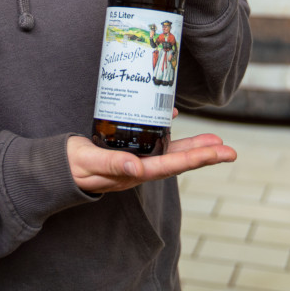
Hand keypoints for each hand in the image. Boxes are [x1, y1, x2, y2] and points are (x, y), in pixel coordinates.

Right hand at [66, 133, 236, 193]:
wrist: (58, 169)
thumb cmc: (72, 166)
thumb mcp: (88, 162)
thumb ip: (110, 163)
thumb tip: (136, 167)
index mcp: (133, 173)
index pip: (170, 166)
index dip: (195, 158)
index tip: (217, 153)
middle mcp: (140, 169)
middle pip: (178, 161)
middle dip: (205, 155)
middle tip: (231, 151)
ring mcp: (137, 161)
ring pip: (172, 154)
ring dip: (194, 147)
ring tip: (217, 140)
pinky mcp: (131, 152)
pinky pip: (156, 144)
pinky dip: (169, 132)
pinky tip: (173, 117)